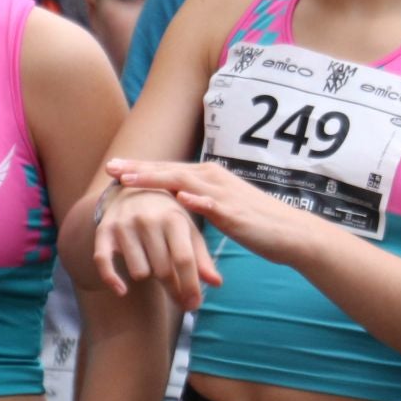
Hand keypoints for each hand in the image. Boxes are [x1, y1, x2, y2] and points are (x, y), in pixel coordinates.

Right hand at [92, 170, 219, 311]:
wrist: (133, 189)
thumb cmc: (167, 216)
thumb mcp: (188, 230)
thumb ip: (202, 257)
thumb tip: (216, 283)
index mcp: (173, 218)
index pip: (183, 259)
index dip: (190, 286)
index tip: (194, 305)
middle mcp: (147, 220)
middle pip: (162, 270)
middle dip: (173, 289)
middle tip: (180, 299)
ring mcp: (124, 225)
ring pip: (138, 272)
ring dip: (147, 276)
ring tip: (152, 267)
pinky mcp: (104, 231)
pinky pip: (103, 263)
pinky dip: (112, 280)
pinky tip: (122, 291)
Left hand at [105, 158, 321, 279]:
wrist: (290, 232)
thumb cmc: (254, 221)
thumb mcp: (219, 205)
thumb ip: (198, 199)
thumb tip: (175, 197)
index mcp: (208, 176)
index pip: (168, 169)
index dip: (140, 168)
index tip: (114, 168)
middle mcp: (213, 178)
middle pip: (169, 170)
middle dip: (138, 169)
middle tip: (110, 168)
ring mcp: (224, 194)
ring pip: (184, 182)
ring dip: (155, 179)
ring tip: (130, 180)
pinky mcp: (236, 213)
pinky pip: (213, 204)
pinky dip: (196, 200)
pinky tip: (179, 199)